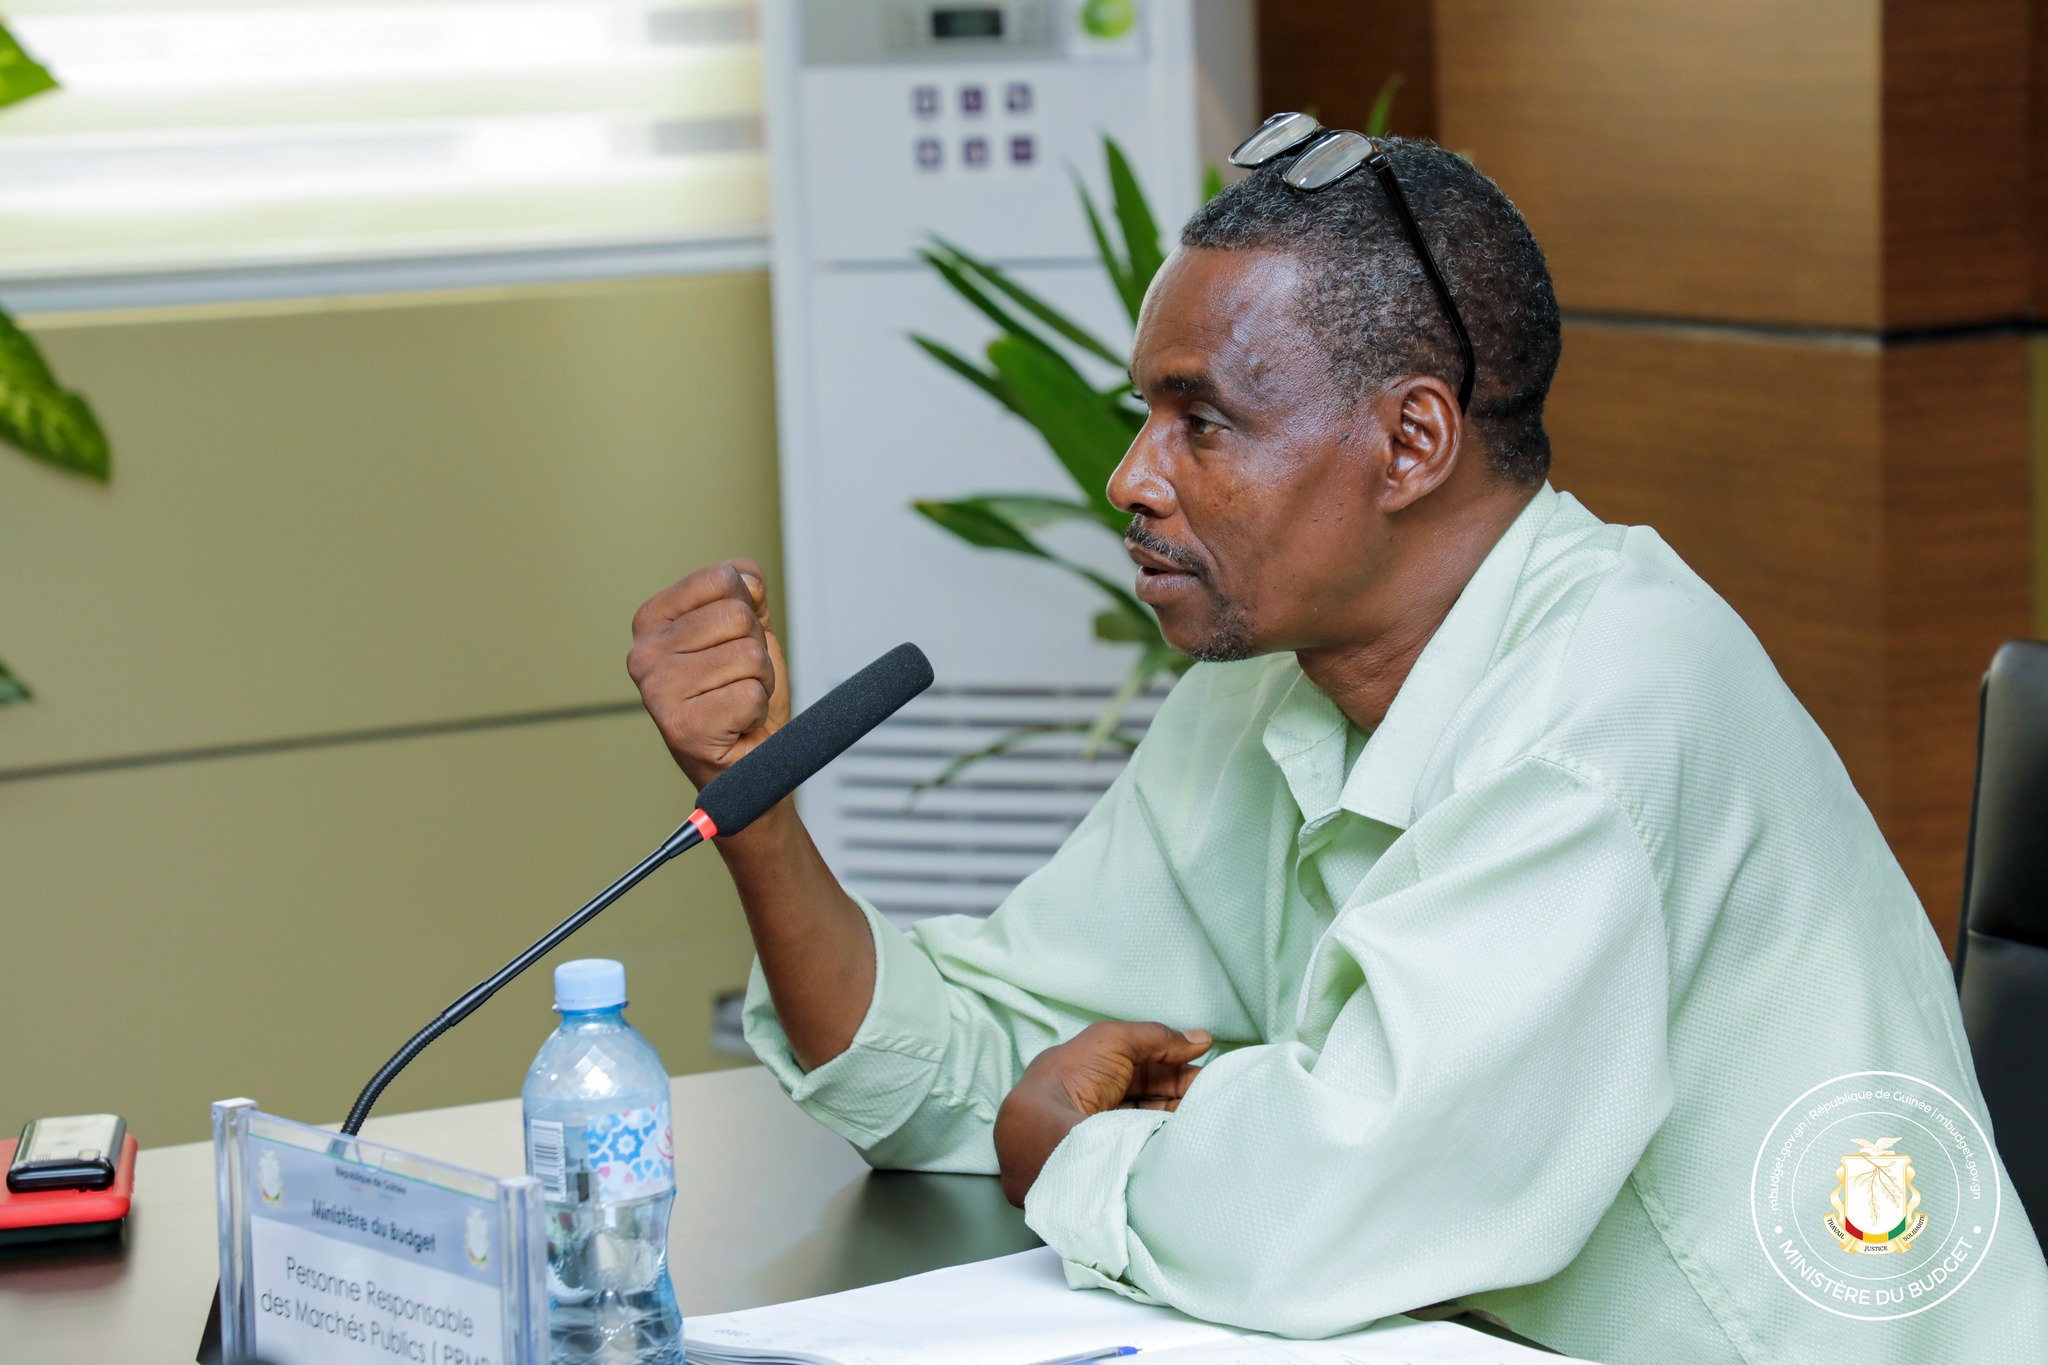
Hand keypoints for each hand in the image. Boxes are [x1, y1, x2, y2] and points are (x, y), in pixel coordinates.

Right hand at [628, 560, 791, 791]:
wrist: (748, 759)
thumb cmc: (740, 695)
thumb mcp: (747, 629)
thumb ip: (746, 592)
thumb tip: (748, 580)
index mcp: (651, 619)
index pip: (722, 577)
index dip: (748, 608)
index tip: (733, 641)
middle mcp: (643, 654)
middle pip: (737, 616)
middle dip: (756, 649)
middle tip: (738, 678)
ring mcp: (657, 691)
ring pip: (748, 655)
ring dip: (759, 681)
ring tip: (737, 700)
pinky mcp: (682, 727)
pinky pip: (750, 694)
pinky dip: (757, 710)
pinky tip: (737, 723)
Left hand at [994, 1021, 1210, 1206]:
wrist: (1045, 1136)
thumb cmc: (1070, 1080)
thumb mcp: (1114, 1040)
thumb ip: (1156, 1036)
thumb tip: (1198, 1038)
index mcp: (1081, 1073)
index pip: (1135, 1066)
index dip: (1170, 1064)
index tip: (1204, 1065)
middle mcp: (1088, 1105)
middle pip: (1145, 1096)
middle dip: (1179, 1091)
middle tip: (1213, 1090)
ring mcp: (1097, 1136)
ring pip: (1147, 1123)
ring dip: (1176, 1115)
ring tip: (1207, 1110)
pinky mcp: (1108, 1164)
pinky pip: (1144, 1148)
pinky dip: (1166, 1139)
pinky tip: (1188, 1132)